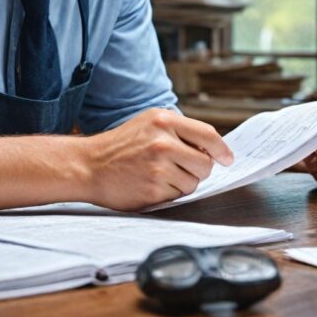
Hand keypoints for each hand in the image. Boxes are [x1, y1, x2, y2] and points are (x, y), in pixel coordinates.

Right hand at [81, 108, 233, 210]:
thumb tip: (214, 149)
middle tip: (181, 168)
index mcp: (164, 120)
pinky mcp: (154, 190)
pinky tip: (151, 184)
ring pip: (194, 182)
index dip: (222, 149)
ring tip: (159, 174)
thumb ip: (180, 131)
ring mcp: (158, 167)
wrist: (89, 165)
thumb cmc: (121, 145)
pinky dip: (169, 193)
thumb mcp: (149, 124)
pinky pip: (179, 196)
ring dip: (182, 182)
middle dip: (199, 169)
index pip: (208, 135)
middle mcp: (162, 141)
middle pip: (205, 163)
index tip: (227, 158)